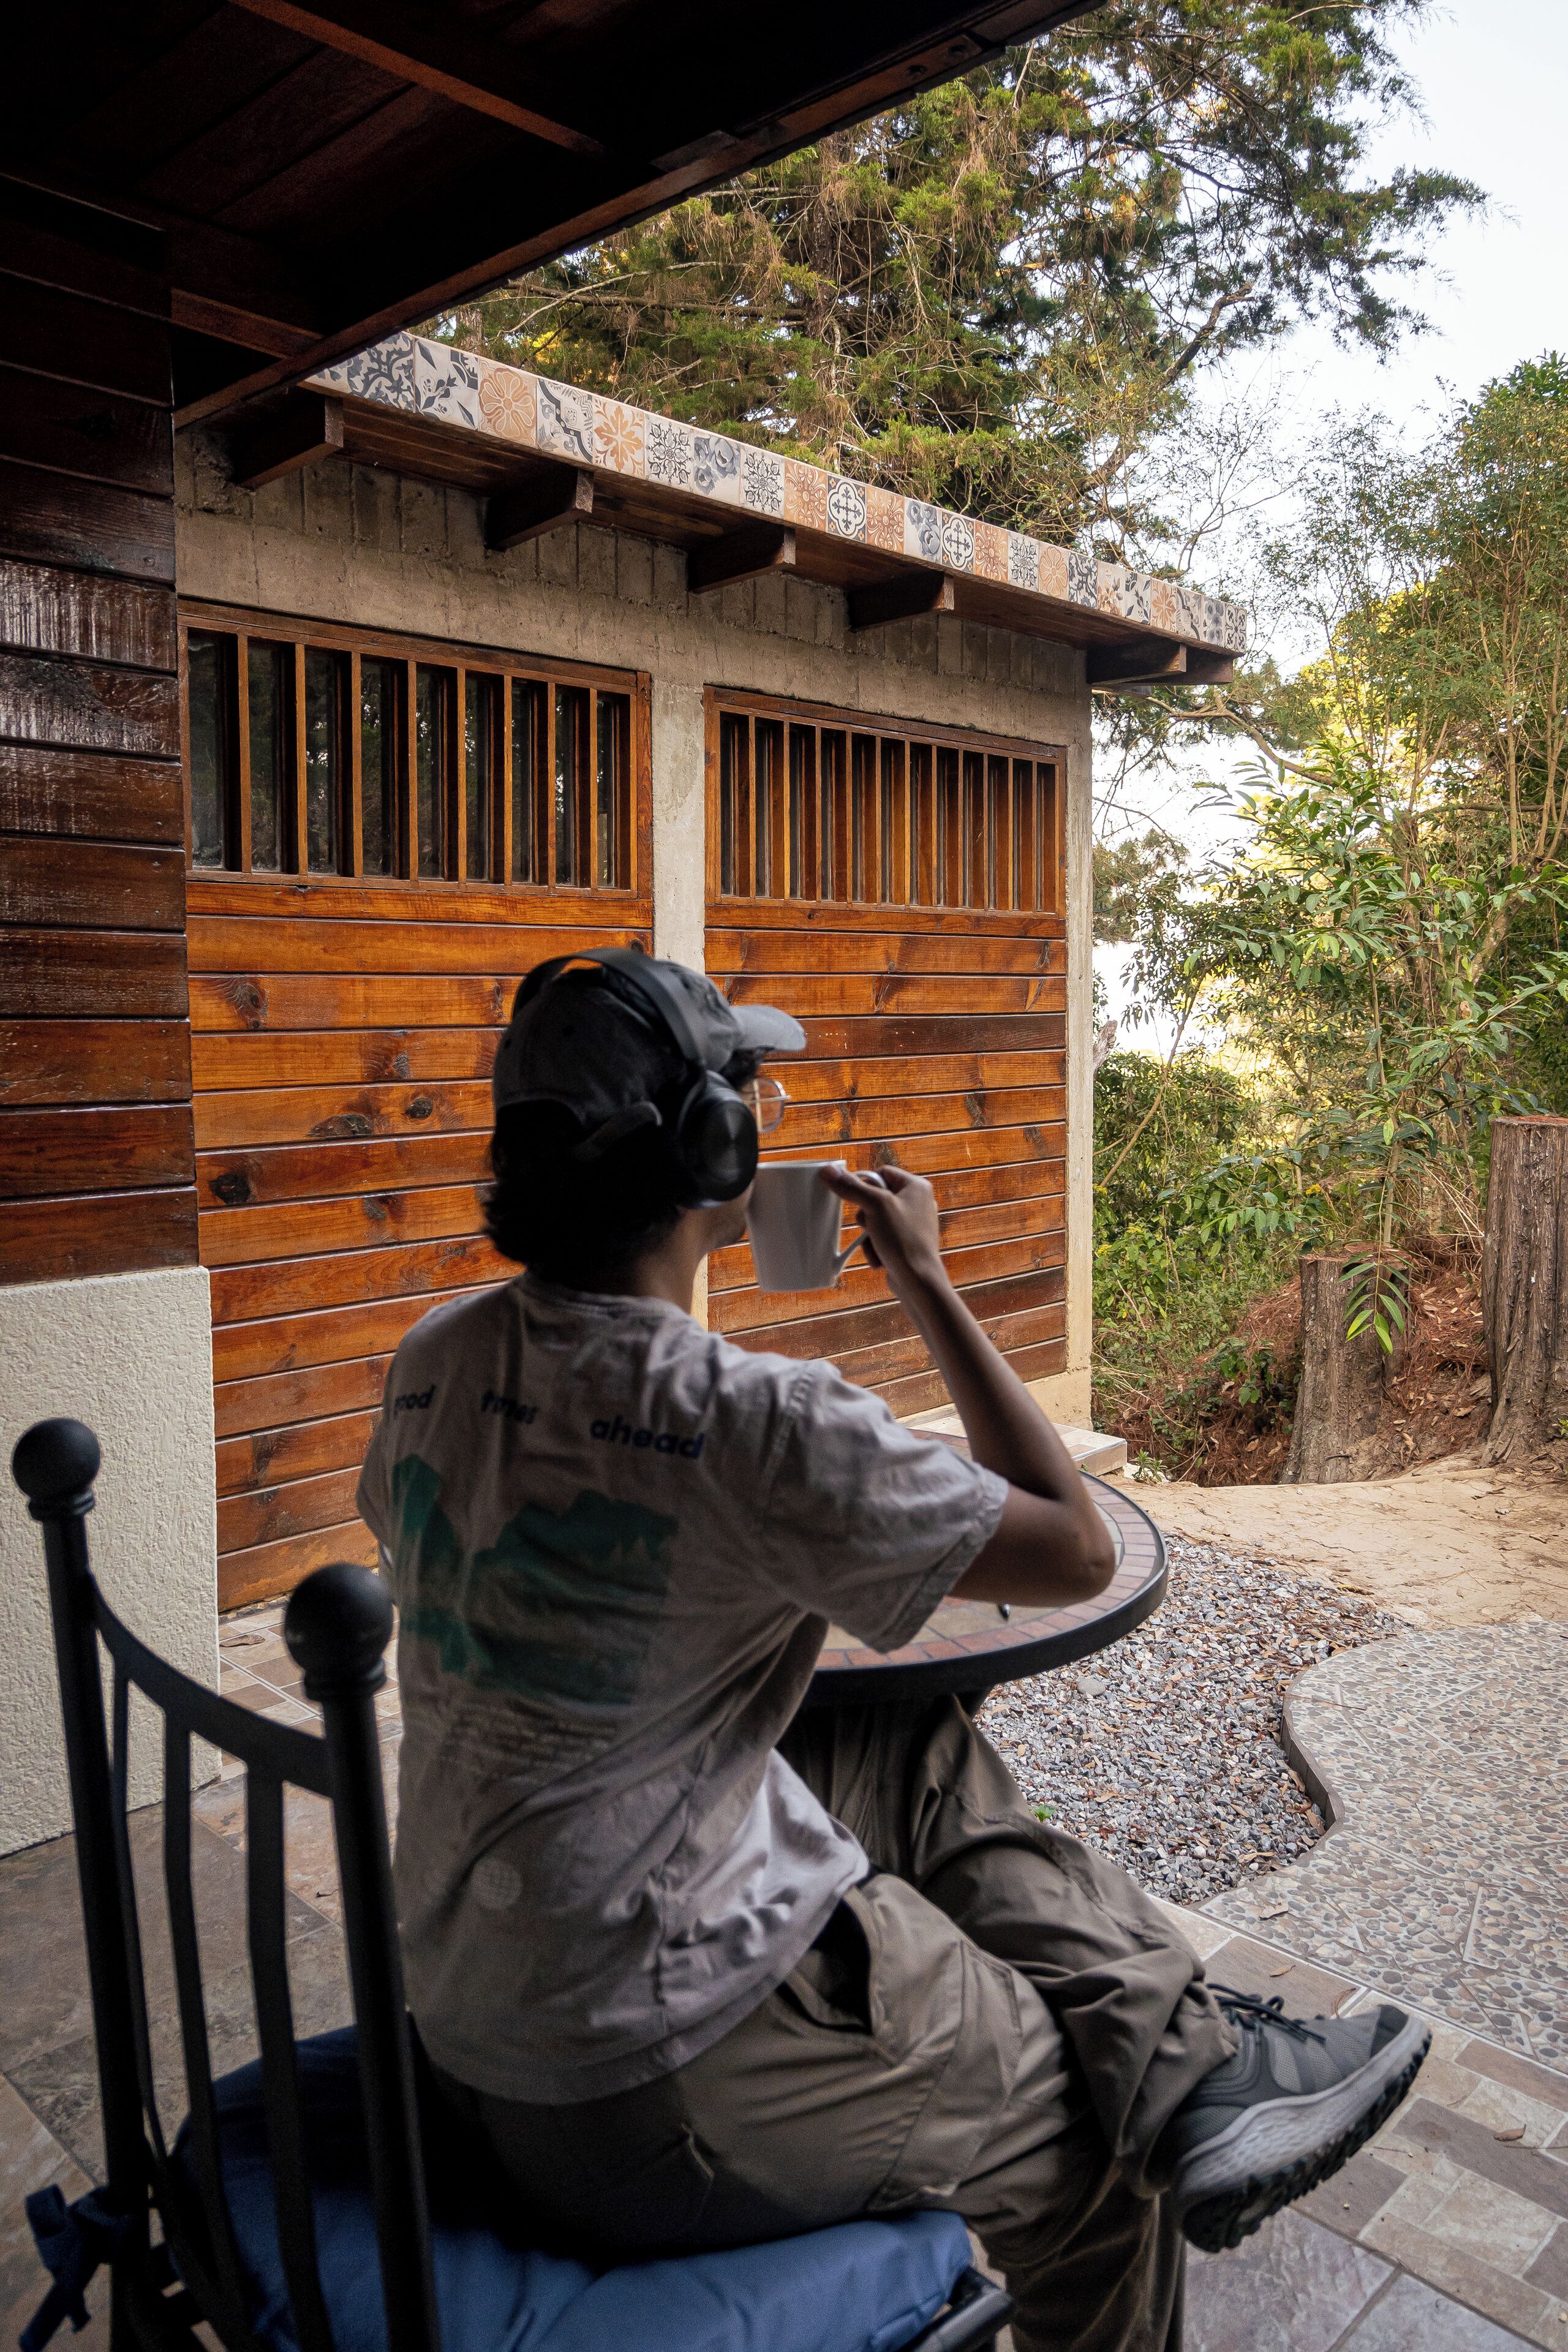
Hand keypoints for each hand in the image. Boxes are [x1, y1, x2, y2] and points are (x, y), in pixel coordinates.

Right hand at [820, 1164, 945, 1298]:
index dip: (865, 1185)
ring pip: (876, 1220)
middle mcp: (918, 1202)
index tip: (855, 1198)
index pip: (881, 1173)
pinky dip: (876, 1247)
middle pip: (876, 1198)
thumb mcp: (874, 1207)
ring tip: (876, 1246)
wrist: (917, 1280)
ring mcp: (913, 1223)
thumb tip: (829, 1171)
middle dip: (866, 1216)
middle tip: (868, 1226)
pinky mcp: (906, 1242)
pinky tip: (880, 1258)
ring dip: (869, 1235)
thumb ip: (851, 1187)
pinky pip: (883, 1237)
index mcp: (917, 1186)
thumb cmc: (903, 1240)